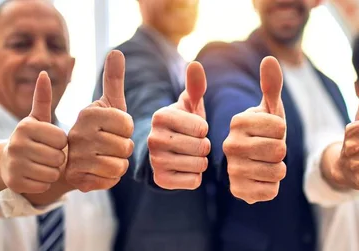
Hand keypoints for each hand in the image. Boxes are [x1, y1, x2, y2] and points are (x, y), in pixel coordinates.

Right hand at [0, 72, 66, 192]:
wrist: (7, 161)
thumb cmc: (31, 137)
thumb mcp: (37, 118)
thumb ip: (42, 98)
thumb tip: (44, 73)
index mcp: (26, 127)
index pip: (62, 139)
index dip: (61, 143)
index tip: (52, 141)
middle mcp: (17, 144)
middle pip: (58, 157)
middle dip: (58, 158)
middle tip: (47, 155)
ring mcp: (15, 165)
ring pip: (52, 173)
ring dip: (52, 171)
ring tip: (42, 164)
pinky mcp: (15, 183)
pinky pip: (44, 186)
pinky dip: (44, 183)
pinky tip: (35, 175)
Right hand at [65, 50, 133, 191]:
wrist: (71, 157)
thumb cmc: (98, 127)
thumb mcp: (107, 103)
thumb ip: (113, 79)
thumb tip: (116, 51)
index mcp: (88, 114)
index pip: (127, 124)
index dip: (126, 129)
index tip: (113, 128)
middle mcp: (78, 135)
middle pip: (125, 147)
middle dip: (124, 148)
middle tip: (109, 145)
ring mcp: (76, 159)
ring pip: (120, 165)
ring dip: (119, 163)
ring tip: (105, 156)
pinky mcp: (78, 180)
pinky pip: (111, 181)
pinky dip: (110, 177)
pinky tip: (99, 170)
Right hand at [148, 61, 209, 189]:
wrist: (168, 149)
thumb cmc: (184, 122)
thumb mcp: (189, 103)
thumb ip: (195, 85)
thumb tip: (195, 64)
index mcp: (160, 116)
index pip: (202, 128)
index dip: (204, 129)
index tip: (194, 127)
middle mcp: (153, 139)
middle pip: (202, 148)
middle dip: (204, 146)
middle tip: (193, 143)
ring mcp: (155, 161)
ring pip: (199, 165)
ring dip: (201, 161)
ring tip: (190, 154)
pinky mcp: (160, 180)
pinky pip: (194, 181)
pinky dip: (195, 177)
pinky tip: (185, 168)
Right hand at [224, 56, 286, 203]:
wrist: (251, 161)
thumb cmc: (263, 131)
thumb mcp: (269, 108)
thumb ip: (271, 85)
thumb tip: (270, 59)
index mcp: (237, 122)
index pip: (280, 127)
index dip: (282, 130)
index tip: (269, 131)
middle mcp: (229, 145)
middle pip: (279, 150)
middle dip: (281, 151)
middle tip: (269, 149)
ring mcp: (231, 170)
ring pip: (278, 171)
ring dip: (279, 169)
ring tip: (266, 163)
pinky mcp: (237, 191)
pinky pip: (271, 191)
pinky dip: (272, 186)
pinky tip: (261, 179)